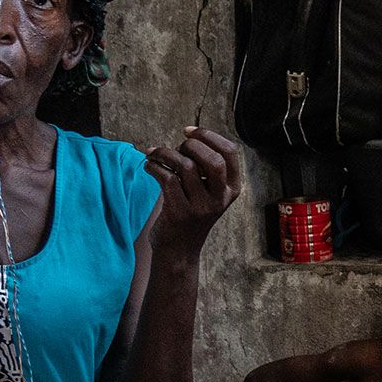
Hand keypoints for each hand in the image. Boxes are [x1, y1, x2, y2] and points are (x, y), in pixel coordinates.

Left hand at [146, 126, 240, 257]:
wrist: (179, 250)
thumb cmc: (191, 212)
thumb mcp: (209, 191)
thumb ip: (206, 167)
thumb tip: (188, 136)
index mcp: (232, 188)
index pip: (230, 152)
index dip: (208, 135)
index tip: (188, 131)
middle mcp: (221, 198)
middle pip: (211, 159)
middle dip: (189, 145)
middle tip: (176, 149)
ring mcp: (201, 207)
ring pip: (185, 165)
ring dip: (165, 153)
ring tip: (155, 155)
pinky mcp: (180, 213)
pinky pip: (166, 178)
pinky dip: (154, 167)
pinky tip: (149, 166)